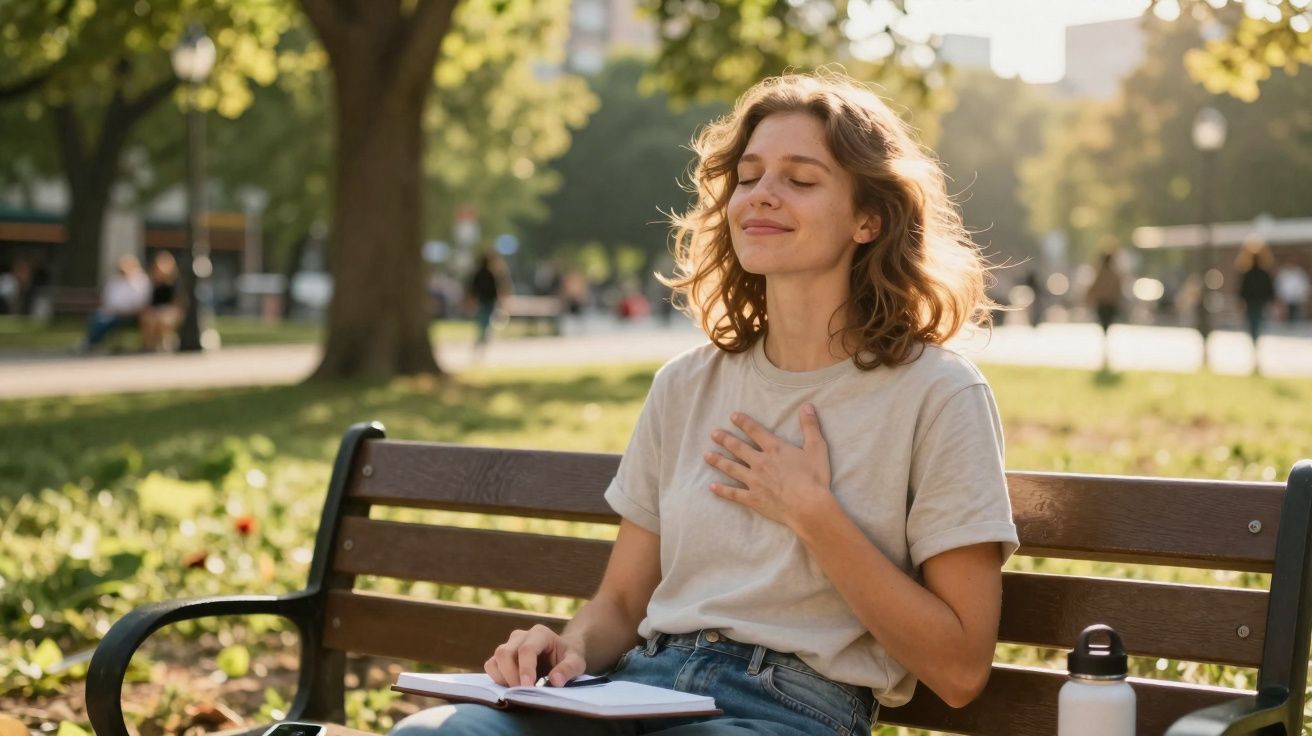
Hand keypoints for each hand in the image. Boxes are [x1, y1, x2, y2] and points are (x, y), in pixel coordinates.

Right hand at [485, 624, 585, 686]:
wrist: (560, 653)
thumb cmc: (568, 656)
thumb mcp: (576, 662)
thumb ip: (568, 669)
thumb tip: (555, 681)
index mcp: (540, 633)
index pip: (527, 649)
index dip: (525, 669)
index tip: (528, 686)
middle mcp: (521, 636)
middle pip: (505, 653)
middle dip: (512, 676)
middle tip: (523, 692)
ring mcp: (509, 644)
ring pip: (496, 659)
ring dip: (504, 679)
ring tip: (520, 690)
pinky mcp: (501, 656)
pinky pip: (491, 666)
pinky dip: (498, 679)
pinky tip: (512, 686)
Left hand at [703, 404, 834, 529]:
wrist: (808, 507)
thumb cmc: (814, 478)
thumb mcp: (817, 448)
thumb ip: (810, 426)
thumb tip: (807, 406)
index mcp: (774, 449)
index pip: (755, 431)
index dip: (743, 422)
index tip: (732, 416)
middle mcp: (760, 462)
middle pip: (738, 448)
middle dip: (725, 439)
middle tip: (713, 434)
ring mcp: (754, 481)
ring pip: (731, 468)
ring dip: (718, 461)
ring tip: (706, 455)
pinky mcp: (753, 499)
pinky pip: (734, 494)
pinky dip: (722, 490)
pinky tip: (712, 487)